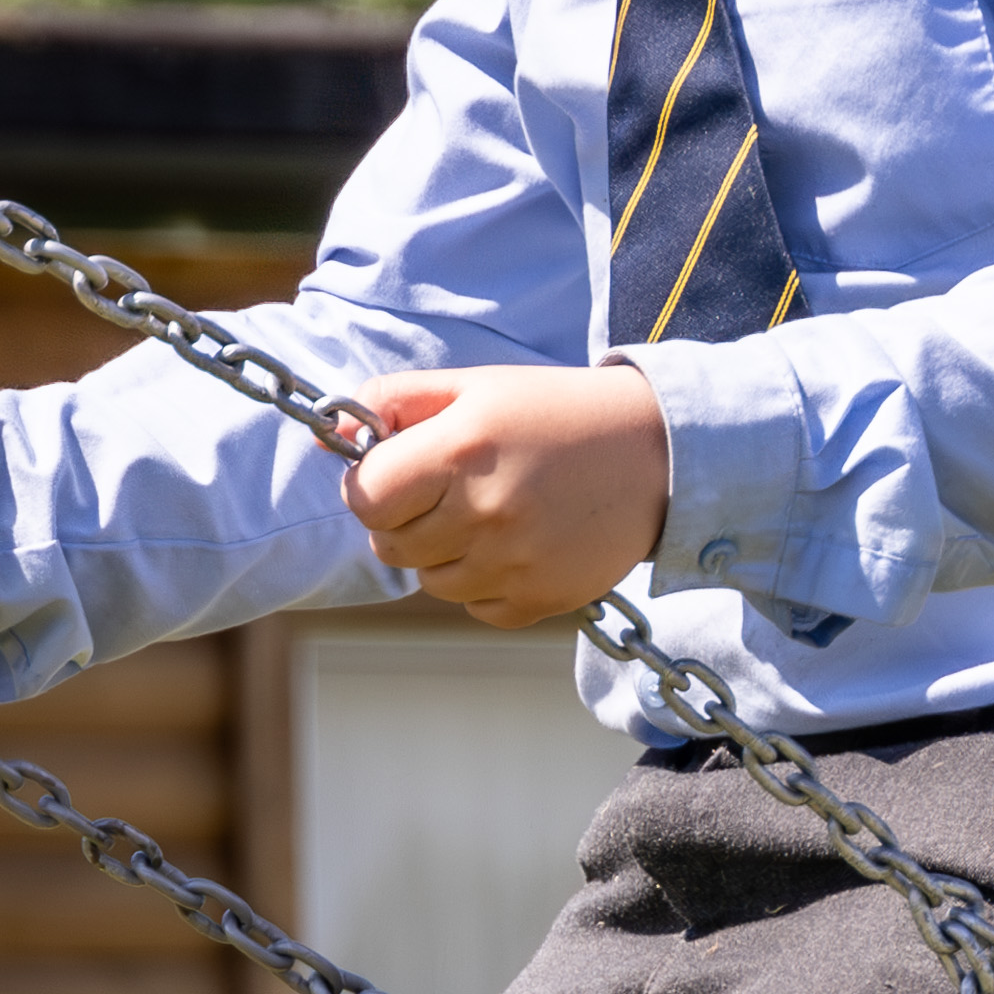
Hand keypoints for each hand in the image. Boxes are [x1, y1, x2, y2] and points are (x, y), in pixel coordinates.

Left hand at [342, 363, 671, 628]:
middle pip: (389, 547)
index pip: (365, 499)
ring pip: (429, 582)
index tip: (399, 474)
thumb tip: (334, 434)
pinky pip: (474, 607)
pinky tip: (519, 543)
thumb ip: (397, 401)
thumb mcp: (476, 386)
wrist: (659, 453)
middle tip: (451, 490)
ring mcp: (512, 563)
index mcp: (460, 451)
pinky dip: (484, 583)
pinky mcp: (539, 600)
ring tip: (492, 512)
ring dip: (445, 554)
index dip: (373, 488)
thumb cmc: (555, 412)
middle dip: (406, 520)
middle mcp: (484, 512)